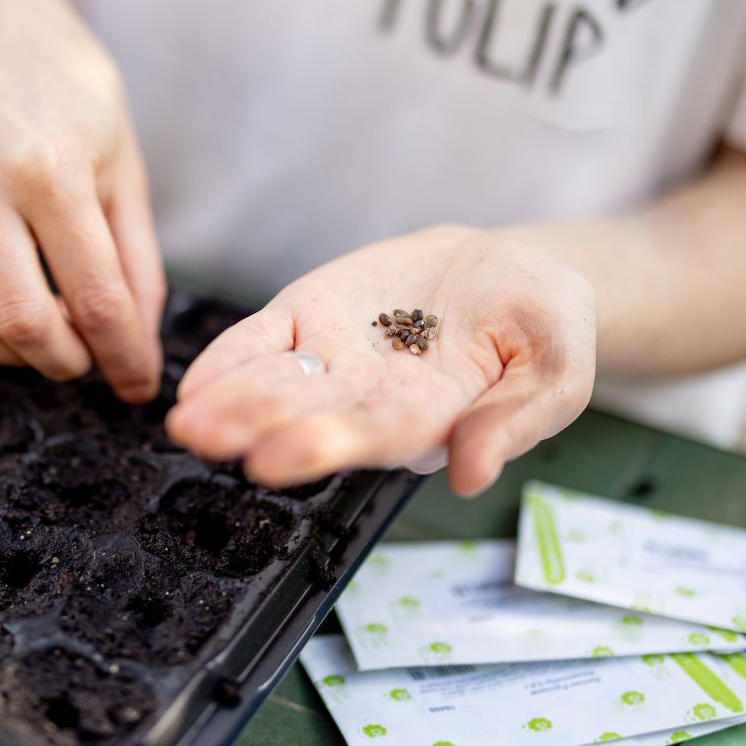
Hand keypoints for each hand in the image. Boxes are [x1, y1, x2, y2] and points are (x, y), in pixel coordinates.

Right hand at [0, 16, 164, 401]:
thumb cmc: (71, 101)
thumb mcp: (124, 169)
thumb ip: (136, 264)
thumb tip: (139, 352)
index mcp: (53, 168)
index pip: (95, 294)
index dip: (123, 355)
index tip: (140, 385)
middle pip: (23, 321)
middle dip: (69, 362)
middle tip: (95, 359)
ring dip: (18, 357)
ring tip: (56, 338)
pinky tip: (14, 316)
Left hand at [166, 226, 596, 494]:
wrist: (511, 270)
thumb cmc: (542, 325)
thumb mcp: (557, 369)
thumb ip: (515, 422)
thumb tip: (471, 474)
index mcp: (427, 419)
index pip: (369, 437)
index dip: (321, 446)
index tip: (274, 460)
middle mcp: (367, 399)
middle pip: (306, 415)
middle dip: (255, 426)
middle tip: (206, 436)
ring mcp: (332, 358)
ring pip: (274, 384)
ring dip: (229, 403)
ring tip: (188, 418)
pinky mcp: (309, 317)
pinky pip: (261, 340)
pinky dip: (228, 359)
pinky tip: (196, 383)